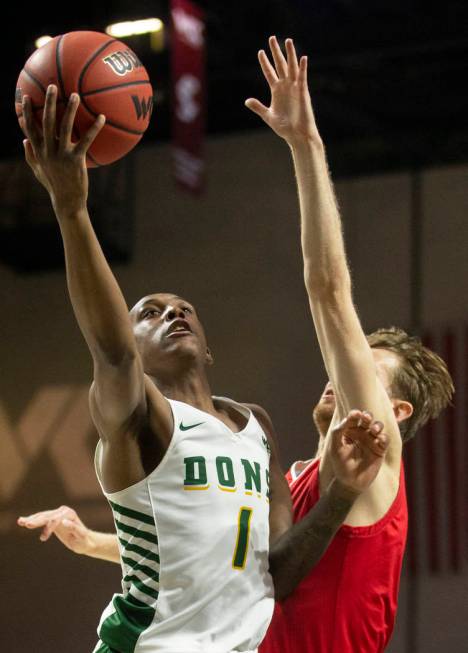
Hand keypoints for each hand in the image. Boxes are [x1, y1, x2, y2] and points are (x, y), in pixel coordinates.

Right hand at [17, 505, 92, 554]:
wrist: (85, 541)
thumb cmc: (84, 540)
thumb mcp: (81, 536)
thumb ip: (74, 528)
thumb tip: (63, 521)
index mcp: (70, 514)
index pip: (56, 519)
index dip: (49, 527)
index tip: (43, 538)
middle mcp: (63, 511)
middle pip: (48, 515)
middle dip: (37, 520)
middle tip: (27, 524)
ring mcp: (57, 514)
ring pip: (42, 516)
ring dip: (31, 519)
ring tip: (20, 521)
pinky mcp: (53, 519)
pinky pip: (41, 519)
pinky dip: (32, 520)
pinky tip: (22, 521)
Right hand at [20, 85, 104, 214]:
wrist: (67, 201)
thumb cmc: (53, 185)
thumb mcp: (37, 171)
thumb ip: (30, 155)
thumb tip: (24, 139)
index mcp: (38, 151)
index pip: (29, 127)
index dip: (26, 111)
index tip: (25, 96)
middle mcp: (48, 150)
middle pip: (46, 121)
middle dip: (48, 102)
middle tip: (53, 86)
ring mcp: (61, 155)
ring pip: (64, 127)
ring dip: (70, 109)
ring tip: (76, 95)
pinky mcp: (76, 160)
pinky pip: (86, 140)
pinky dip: (94, 128)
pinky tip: (102, 117)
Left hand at [245, 36, 320, 146]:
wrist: (297, 135)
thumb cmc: (284, 128)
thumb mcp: (268, 116)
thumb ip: (258, 107)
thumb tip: (247, 101)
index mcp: (277, 91)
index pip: (269, 73)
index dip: (265, 63)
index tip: (260, 52)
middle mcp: (286, 86)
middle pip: (280, 65)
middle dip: (276, 52)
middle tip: (271, 38)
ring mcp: (295, 88)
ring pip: (292, 67)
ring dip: (290, 54)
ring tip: (288, 41)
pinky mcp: (303, 93)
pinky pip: (303, 78)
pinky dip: (303, 68)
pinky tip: (302, 58)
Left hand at [329, 410, 388, 493]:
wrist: (350, 482)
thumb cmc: (340, 463)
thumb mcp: (335, 447)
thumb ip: (338, 432)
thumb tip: (347, 419)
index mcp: (349, 430)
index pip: (353, 418)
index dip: (355, 414)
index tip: (355, 414)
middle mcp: (361, 433)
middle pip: (367, 419)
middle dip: (368, 416)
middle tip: (366, 418)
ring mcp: (371, 441)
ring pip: (378, 427)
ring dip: (377, 425)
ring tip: (373, 430)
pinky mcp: (380, 450)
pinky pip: (385, 440)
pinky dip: (384, 437)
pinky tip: (380, 439)